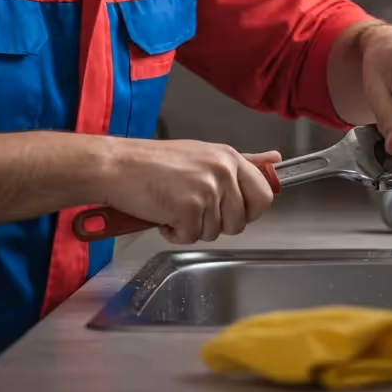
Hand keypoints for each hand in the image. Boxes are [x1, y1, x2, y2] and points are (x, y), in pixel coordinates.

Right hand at [98, 139, 280, 243]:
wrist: (117, 166)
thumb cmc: (153, 162)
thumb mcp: (203, 155)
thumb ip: (242, 161)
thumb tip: (274, 160)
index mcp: (228, 158)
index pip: (263, 194)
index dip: (250, 210)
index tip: (235, 211)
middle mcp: (222, 172)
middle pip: (241, 220)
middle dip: (220, 224)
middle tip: (196, 211)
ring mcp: (206, 190)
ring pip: (215, 231)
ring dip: (193, 227)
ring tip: (174, 206)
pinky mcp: (188, 209)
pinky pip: (191, 237)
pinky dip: (175, 233)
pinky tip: (163, 214)